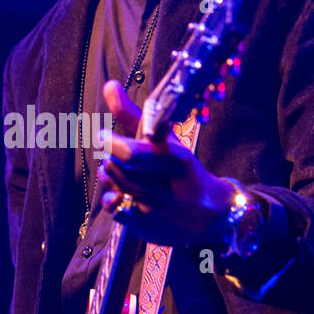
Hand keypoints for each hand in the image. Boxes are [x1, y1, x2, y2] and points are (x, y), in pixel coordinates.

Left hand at [97, 79, 234, 247]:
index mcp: (175, 159)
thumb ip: (134, 115)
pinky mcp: (146, 228)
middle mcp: (166, 186)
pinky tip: (126, 195)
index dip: (110, 143)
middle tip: (113, 157)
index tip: (102, 135)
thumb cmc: (183, 171)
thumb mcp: (167, 141)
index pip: (132, 153)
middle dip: (110, 160)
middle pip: (116, 169)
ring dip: (109, 177)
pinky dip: (114, 199)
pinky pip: (114, 209)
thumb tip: (109, 85)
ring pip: (112, 187)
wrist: (211, 215)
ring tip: (120, 173)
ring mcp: (155, 210)